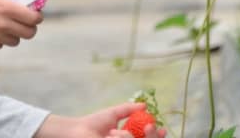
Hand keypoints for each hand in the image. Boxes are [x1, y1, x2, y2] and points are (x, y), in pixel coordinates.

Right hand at [0, 0, 42, 48]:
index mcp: (7, 8)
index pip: (34, 19)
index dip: (38, 17)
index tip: (35, 13)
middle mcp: (3, 24)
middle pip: (29, 33)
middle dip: (31, 27)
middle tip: (26, 22)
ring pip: (16, 41)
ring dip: (17, 34)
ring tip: (11, 26)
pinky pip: (2, 45)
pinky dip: (2, 39)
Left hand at [34, 102, 165, 137]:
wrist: (76, 132)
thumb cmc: (93, 123)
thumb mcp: (113, 114)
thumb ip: (128, 109)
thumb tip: (144, 104)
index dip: (158, 136)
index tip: (163, 129)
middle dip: (152, 136)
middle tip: (147, 126)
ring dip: (125, 136)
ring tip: (111, 133)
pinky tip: (108, 137)